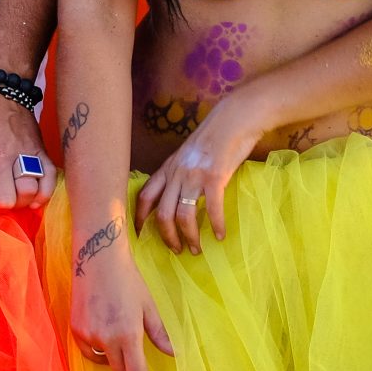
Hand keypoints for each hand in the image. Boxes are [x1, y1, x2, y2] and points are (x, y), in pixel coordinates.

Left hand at [0, 87, 53, 208]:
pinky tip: (33, 195)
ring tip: (13, 195)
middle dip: (1, 204)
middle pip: (7, 199)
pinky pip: (49, 178)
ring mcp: (22, 153)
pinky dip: (44, 192)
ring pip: (29, 191)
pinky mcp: (39, 149)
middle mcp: (0, 158)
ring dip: (22, 199)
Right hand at [68, 218, 175, 370]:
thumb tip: (171, 354)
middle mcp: (107, 339)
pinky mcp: (75, 328)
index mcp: (128, 335)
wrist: (98, 258)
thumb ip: (158, 333)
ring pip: (103, 362)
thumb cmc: (128, 280)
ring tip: (121, 350)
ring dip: (114, 362)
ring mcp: (88, 334)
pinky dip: (98, 351)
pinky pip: (88, 350)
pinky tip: (105, 340)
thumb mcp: (148, 307)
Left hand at [132, 91, 263, 253]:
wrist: (232, 120)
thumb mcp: (186, 155)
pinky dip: (216, 225)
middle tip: (177, 250)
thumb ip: (178, 174)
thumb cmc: (212, 138)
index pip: (144, 196)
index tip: (140, 235)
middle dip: (167, 237)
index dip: (139, 218)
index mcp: (167, 168)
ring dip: (190, 237)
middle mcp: (176, 173)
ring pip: (184, 215)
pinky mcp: (215, 177)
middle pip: (162, 213)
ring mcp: (194, 176)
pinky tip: (220, 235)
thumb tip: (176, 196)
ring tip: (197, 249)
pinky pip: (212, 209)